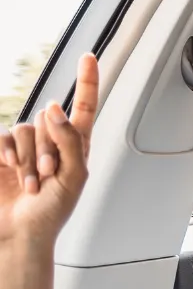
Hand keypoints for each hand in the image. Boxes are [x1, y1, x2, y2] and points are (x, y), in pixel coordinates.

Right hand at [0, 54, 99, 252]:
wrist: (20, 232)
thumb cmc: (53, 211)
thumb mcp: (73, 178)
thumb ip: (69, 140)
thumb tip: (54, 107)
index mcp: (76, 146)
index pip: (83, 107)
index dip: (86, 81)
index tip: (88, 56)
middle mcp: (50, 141)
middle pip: (47, 120)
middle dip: (47, 149)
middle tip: (49, 176)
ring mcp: (23, 147)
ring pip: (24, 129)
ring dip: (29, 158)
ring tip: (33, 183)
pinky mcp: (0, 153)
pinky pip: (2, 137)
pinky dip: (7, 153)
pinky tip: (11, 171)